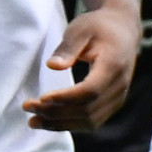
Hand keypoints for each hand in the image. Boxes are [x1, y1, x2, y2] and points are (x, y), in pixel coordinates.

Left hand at [23, 0, 138, 130]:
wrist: (123, 29)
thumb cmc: (99, 26)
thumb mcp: (81, 29)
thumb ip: (67, 48)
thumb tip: (52, 66)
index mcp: (114, 65)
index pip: (90, 91)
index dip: (65, 98)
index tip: (40, 98)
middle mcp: (120, 85)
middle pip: (87, 110)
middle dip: (55, 113)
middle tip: (28, 108)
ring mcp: (119, 97)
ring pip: (90, 121)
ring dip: (60, 124)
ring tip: (33, 121)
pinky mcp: (114, 104)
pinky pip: (92, 122)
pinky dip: (70, 124)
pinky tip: (50, 121)